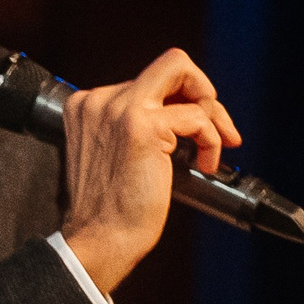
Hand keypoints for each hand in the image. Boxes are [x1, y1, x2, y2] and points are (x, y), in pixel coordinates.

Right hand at [57, 47, 240, 294]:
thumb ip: (134, 125)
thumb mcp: (114, 153)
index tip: (192, 128)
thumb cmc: (110, 208)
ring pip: (183, 76)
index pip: (148, 81)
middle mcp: (99, 100)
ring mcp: (119, 110)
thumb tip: (182, 110)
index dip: (179, 102)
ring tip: (215, 148)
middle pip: (169, 64)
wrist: (100, 239)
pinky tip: (205, 166)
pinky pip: (197, 117)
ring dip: (213, 115)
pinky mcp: (142, 127)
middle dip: (203, 90)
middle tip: (216, 126)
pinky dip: (211, 141)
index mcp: (86, 104)